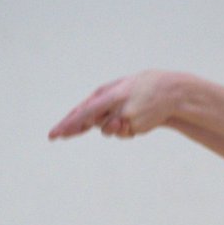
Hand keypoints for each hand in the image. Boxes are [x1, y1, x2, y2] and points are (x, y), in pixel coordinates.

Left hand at [48, 71, 174, 138]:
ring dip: (112, 127)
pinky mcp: (136, 127)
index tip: (55, 134)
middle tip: (54, 136)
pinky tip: (136, 119)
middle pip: (89, 121)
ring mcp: (126, 118)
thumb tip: (89, 123)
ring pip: (107, 130)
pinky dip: (126, 129)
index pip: (84, 110)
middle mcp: (115, 106)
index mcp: (109, 93)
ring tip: (127, 114)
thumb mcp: (118, 88)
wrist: (169, 91)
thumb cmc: (139, 88)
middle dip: (72, 128)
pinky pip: (123, 134)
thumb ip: (102, 103)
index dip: (69, 122)